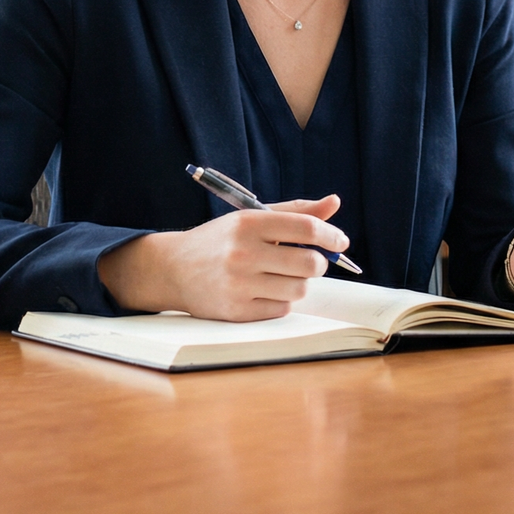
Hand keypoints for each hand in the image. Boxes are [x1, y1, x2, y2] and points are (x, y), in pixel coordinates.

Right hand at [97, 195, 350, 321]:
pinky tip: (266, 290)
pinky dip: (282, 300)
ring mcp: (238, 284)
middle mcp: (243, 253)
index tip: (339, 240)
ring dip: (300, 282)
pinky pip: (282, 309)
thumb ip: (296, 211)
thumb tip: (334, 202)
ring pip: (299, 289)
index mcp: (249, 223)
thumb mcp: (252, 217)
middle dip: (319, 262)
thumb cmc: (220, 240)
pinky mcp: (236, 311)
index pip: (306, 228)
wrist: (173, 269)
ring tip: (284, 275)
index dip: (331, 235)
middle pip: (308, 263)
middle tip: (312, 260)